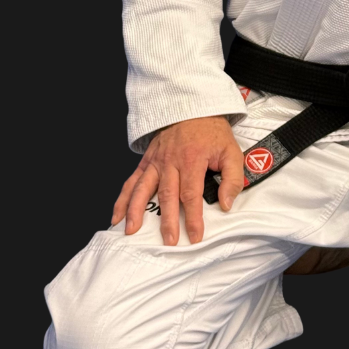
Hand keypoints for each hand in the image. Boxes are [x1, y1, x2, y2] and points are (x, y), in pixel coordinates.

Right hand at [111, 115, 244, 245]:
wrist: (193, 107)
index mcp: (192, 160)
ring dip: (136, 210)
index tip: (195, 236)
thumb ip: (232, 178)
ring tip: (132, 230)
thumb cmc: (212, 131)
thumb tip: (226, 204)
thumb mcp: (231, 151)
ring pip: (143, 188)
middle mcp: (171, 161)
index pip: (191, 194)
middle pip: (167, 195)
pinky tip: (117, 215)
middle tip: (169, 241)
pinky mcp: (147, 160)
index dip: (193, 218)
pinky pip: (132, 180)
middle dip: (167, 221)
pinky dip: (123, 198)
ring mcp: (156, 161)